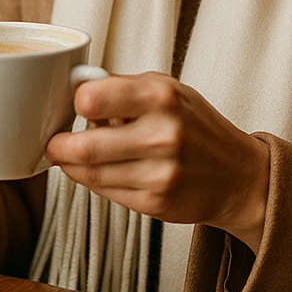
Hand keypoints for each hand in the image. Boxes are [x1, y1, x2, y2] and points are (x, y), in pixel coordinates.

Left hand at [44, 72, 270, 251]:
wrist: (238, 174)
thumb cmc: (197, 127)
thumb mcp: (170, 90)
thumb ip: (125, 88)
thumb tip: (77, 88)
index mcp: (161, 96)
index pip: (91, 98)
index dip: (76, 102)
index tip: (75, 106)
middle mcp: (162, 135)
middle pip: (85, 145)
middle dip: (58, 145)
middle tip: (54, 141)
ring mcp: (159, 173)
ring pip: (90, 173)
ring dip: (71, 165)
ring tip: (72, 155)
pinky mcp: (155, 203)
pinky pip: (106, 192)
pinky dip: (93, 181)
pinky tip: (100, 170)